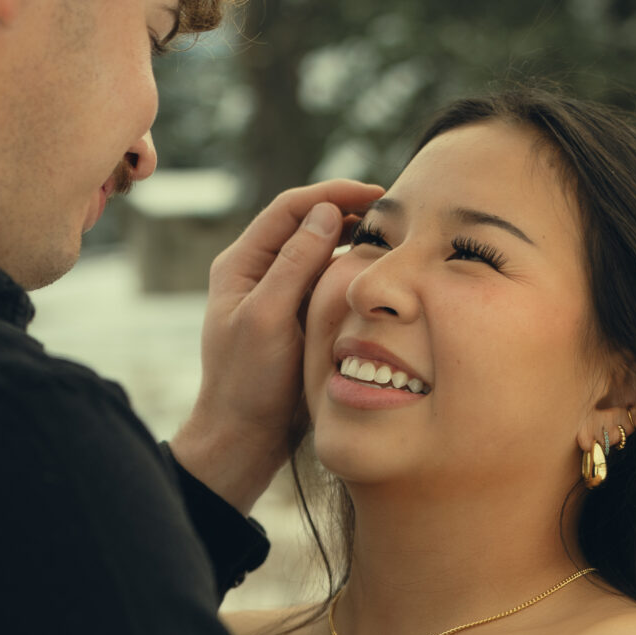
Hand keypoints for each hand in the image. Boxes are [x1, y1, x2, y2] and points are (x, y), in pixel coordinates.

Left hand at [169, 177, 383, 514]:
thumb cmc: (247, 385)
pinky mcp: (298, 321)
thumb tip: (323, 212)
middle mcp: (259, 274)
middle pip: (307, 225)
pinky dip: (353, 276)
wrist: (243, 441)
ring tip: (393, 240)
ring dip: (353, 243)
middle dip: (348, 213)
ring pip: (321, 254)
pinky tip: (380, 278)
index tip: (377, 194)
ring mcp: (279, 297)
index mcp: (241, 265)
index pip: (289, 209)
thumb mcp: (267, 320)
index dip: (332, 194)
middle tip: (394, 214)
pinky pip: (328, 286)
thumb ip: (293, 265)